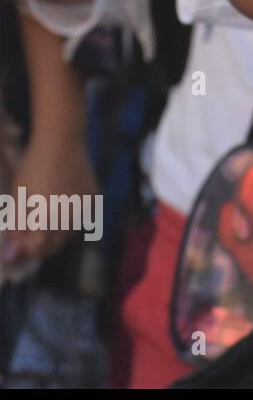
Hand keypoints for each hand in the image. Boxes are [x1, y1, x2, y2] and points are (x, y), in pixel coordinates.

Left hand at [0, 141, 98, 270]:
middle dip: (39, 245)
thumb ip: (16, 230)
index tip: (14, 247)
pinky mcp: (93, 199)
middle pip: (54, 246)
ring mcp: (84, 211)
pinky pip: (80, 217)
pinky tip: (61, 202)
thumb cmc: (33, 170)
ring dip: (55, 232)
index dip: (23, 252)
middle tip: (27, 235)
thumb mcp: (18, 200)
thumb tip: (11, 256)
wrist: (62, 143)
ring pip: (68, 233)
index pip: (35, 252)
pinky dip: (69, 217)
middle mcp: (70, 223)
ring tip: (43, 217)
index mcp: (48, 224)